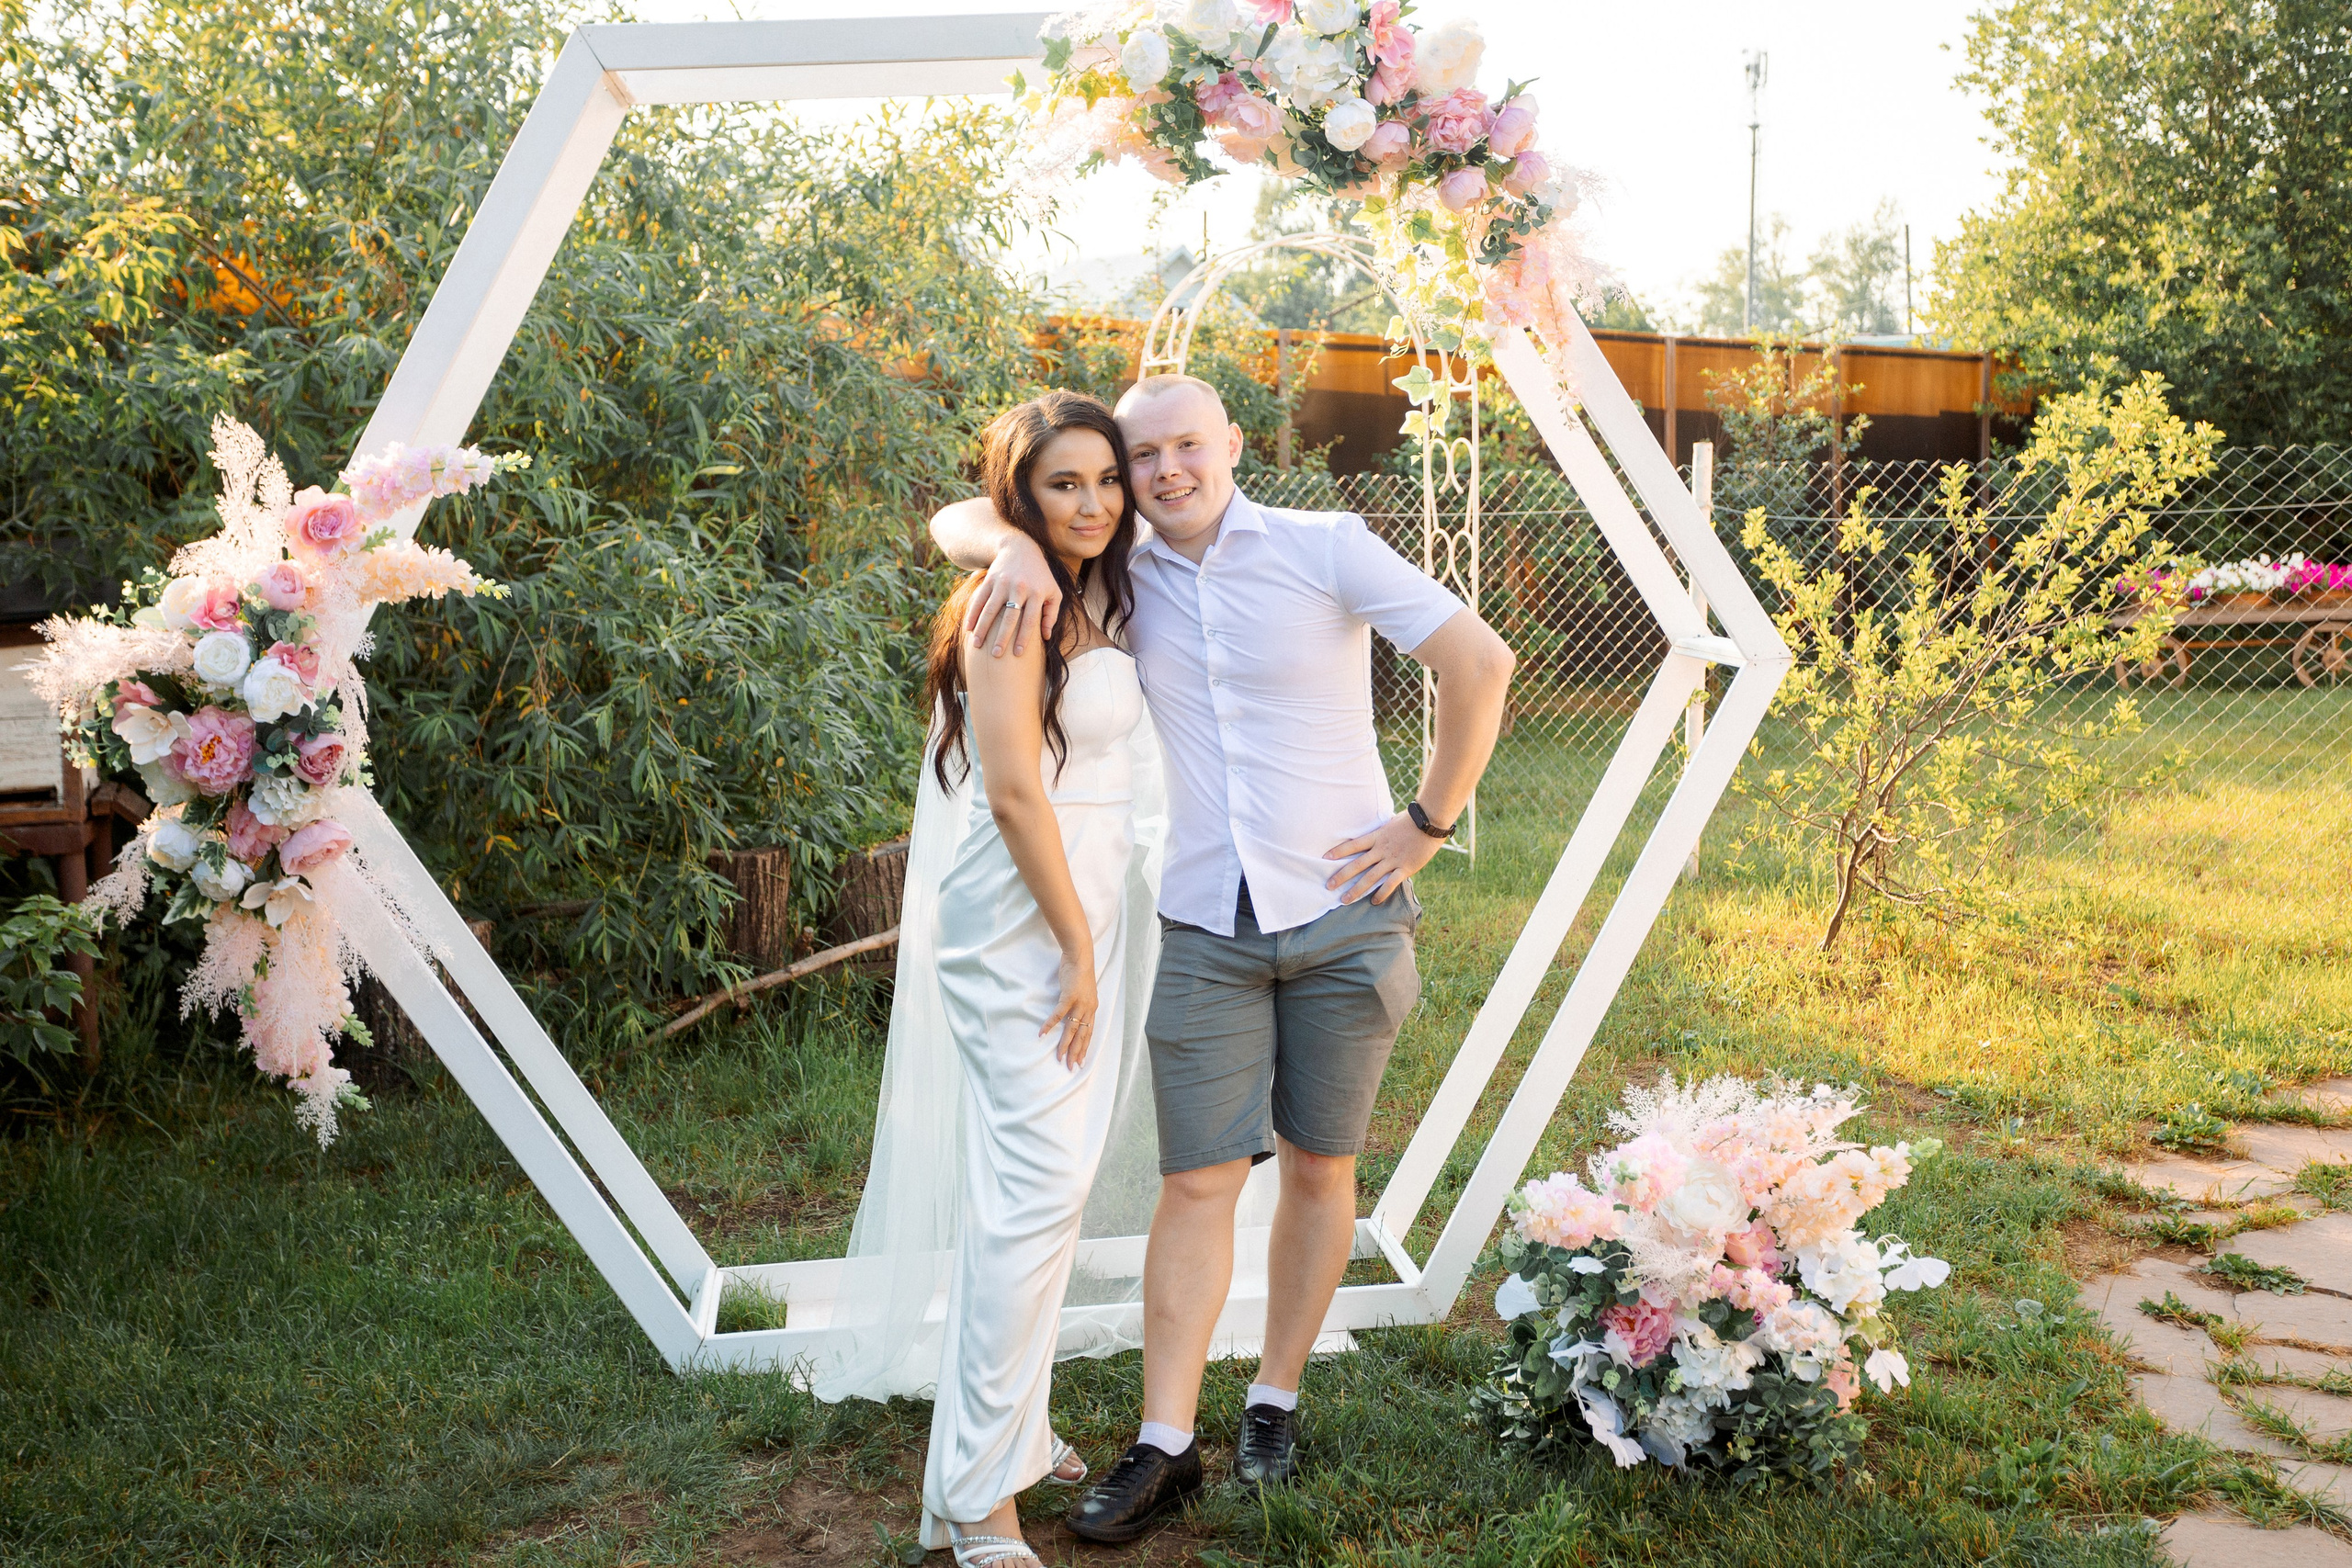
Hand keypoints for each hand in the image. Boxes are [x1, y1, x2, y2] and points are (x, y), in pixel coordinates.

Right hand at [962, 533, 1062, 658]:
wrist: (1020, 548)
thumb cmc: (1040, 576)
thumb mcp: (1053, 591)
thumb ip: (1051, 614)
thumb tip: (1046, 637)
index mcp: (1036, 593)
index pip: (1030, 620)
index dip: (1024, 638)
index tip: (1018, 654)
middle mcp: (1019, 588)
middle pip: (1009, 617)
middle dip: (1002, 637)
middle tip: (996, 655)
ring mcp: (1002, 583)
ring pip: (990, 609)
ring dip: (983, 628)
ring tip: (977, 645)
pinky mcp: (990, 580)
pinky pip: (979, 599)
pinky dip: (972, 614)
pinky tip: (968, 628)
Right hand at [1042, 948, 1098, 1068]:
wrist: (1080, 956)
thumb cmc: (1079, 973)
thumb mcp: (1083, 993)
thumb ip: (1079, 1005)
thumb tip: (1073, 1016)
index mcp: (1092, 1009)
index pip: (1089, 1034)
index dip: (1084, 1048)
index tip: (1081, 1062)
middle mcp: (1088, 1009)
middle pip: (1083, 1036)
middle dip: (1076, 1053)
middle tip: (1072, 1067)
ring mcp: (1080, 1003)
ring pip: (1072, 1030)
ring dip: (1065, 1044)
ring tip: (1059, 1057)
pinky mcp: (1069, 996)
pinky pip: (1059, 1015)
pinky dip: (1050, 1024)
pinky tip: (1043, 1034)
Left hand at [1323, 810, 1445, 903]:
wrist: (1430, 822)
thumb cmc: (1412, 820)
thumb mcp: (1391, 823)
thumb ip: (1381, 832)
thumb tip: (1374, 835)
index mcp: (1377, 836)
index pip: (1353, 844)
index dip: (1338, 851)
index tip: (1325, 858)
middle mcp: (1381, 849)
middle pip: (1357, 864)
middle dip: (1341, 876)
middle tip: (1328, 886)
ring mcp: (1393, 859)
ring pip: (1370, 877)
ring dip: (1356, 890)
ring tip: (1345, 900)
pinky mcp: (1405, 868)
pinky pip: (1391, 883)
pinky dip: (1381, 893)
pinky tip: (1374, 901)